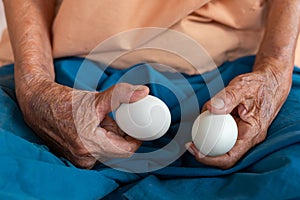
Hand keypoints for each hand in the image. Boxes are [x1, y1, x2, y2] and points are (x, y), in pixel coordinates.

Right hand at [19, 80, 148, 168]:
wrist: (39, 105)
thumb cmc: (65, 102)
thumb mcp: (96, 98)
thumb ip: (121, 95)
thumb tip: (144, 92)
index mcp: (90, 145)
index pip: (127, 150)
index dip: (136, 138)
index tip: (137, 126)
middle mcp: (84, 158)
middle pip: (117, 149)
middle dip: (119, 134)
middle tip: (111, 118)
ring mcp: (79, 160)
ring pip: (107, 150)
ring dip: (109, 136)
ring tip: (97, 121)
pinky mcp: (75, 158)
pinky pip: (97, 151)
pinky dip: (100, 139)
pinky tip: (91, 128)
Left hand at [186, 62, 291, 168]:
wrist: (271, 82)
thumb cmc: (259, 84)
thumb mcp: (244, 86)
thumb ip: (228, 97)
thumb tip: (211, 109)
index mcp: (252, 133)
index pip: (231, 156)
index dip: (212, 159)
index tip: (196, 151)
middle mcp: (248, 138)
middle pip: (224, 155)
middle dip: (205, 154)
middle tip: (189, 145)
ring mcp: (242, 133)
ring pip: (222, 145)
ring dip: (206, 142)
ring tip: (193, 133)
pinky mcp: (236, 127)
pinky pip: (222, 134)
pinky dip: (210, 130)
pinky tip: (202, 120)